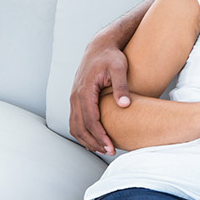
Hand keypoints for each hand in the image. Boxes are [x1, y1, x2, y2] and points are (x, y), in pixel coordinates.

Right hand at [69, 40, 130, 154]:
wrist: (100, 47)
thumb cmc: (111, 57)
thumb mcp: (119, 68)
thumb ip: (121, 87)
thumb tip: (125, 105)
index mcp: (85, 90)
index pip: (90, 120)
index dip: (100, 136)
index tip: (110, 146)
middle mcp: (76, 96)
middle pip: (80, 127)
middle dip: (94, 142)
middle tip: (110, 151)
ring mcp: (74, 98)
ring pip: (75, 126)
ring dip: (87, 140)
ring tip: (104, 149)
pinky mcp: (77, 99)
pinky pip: (76, 120)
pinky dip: (83, 133)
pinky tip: (96, 139)